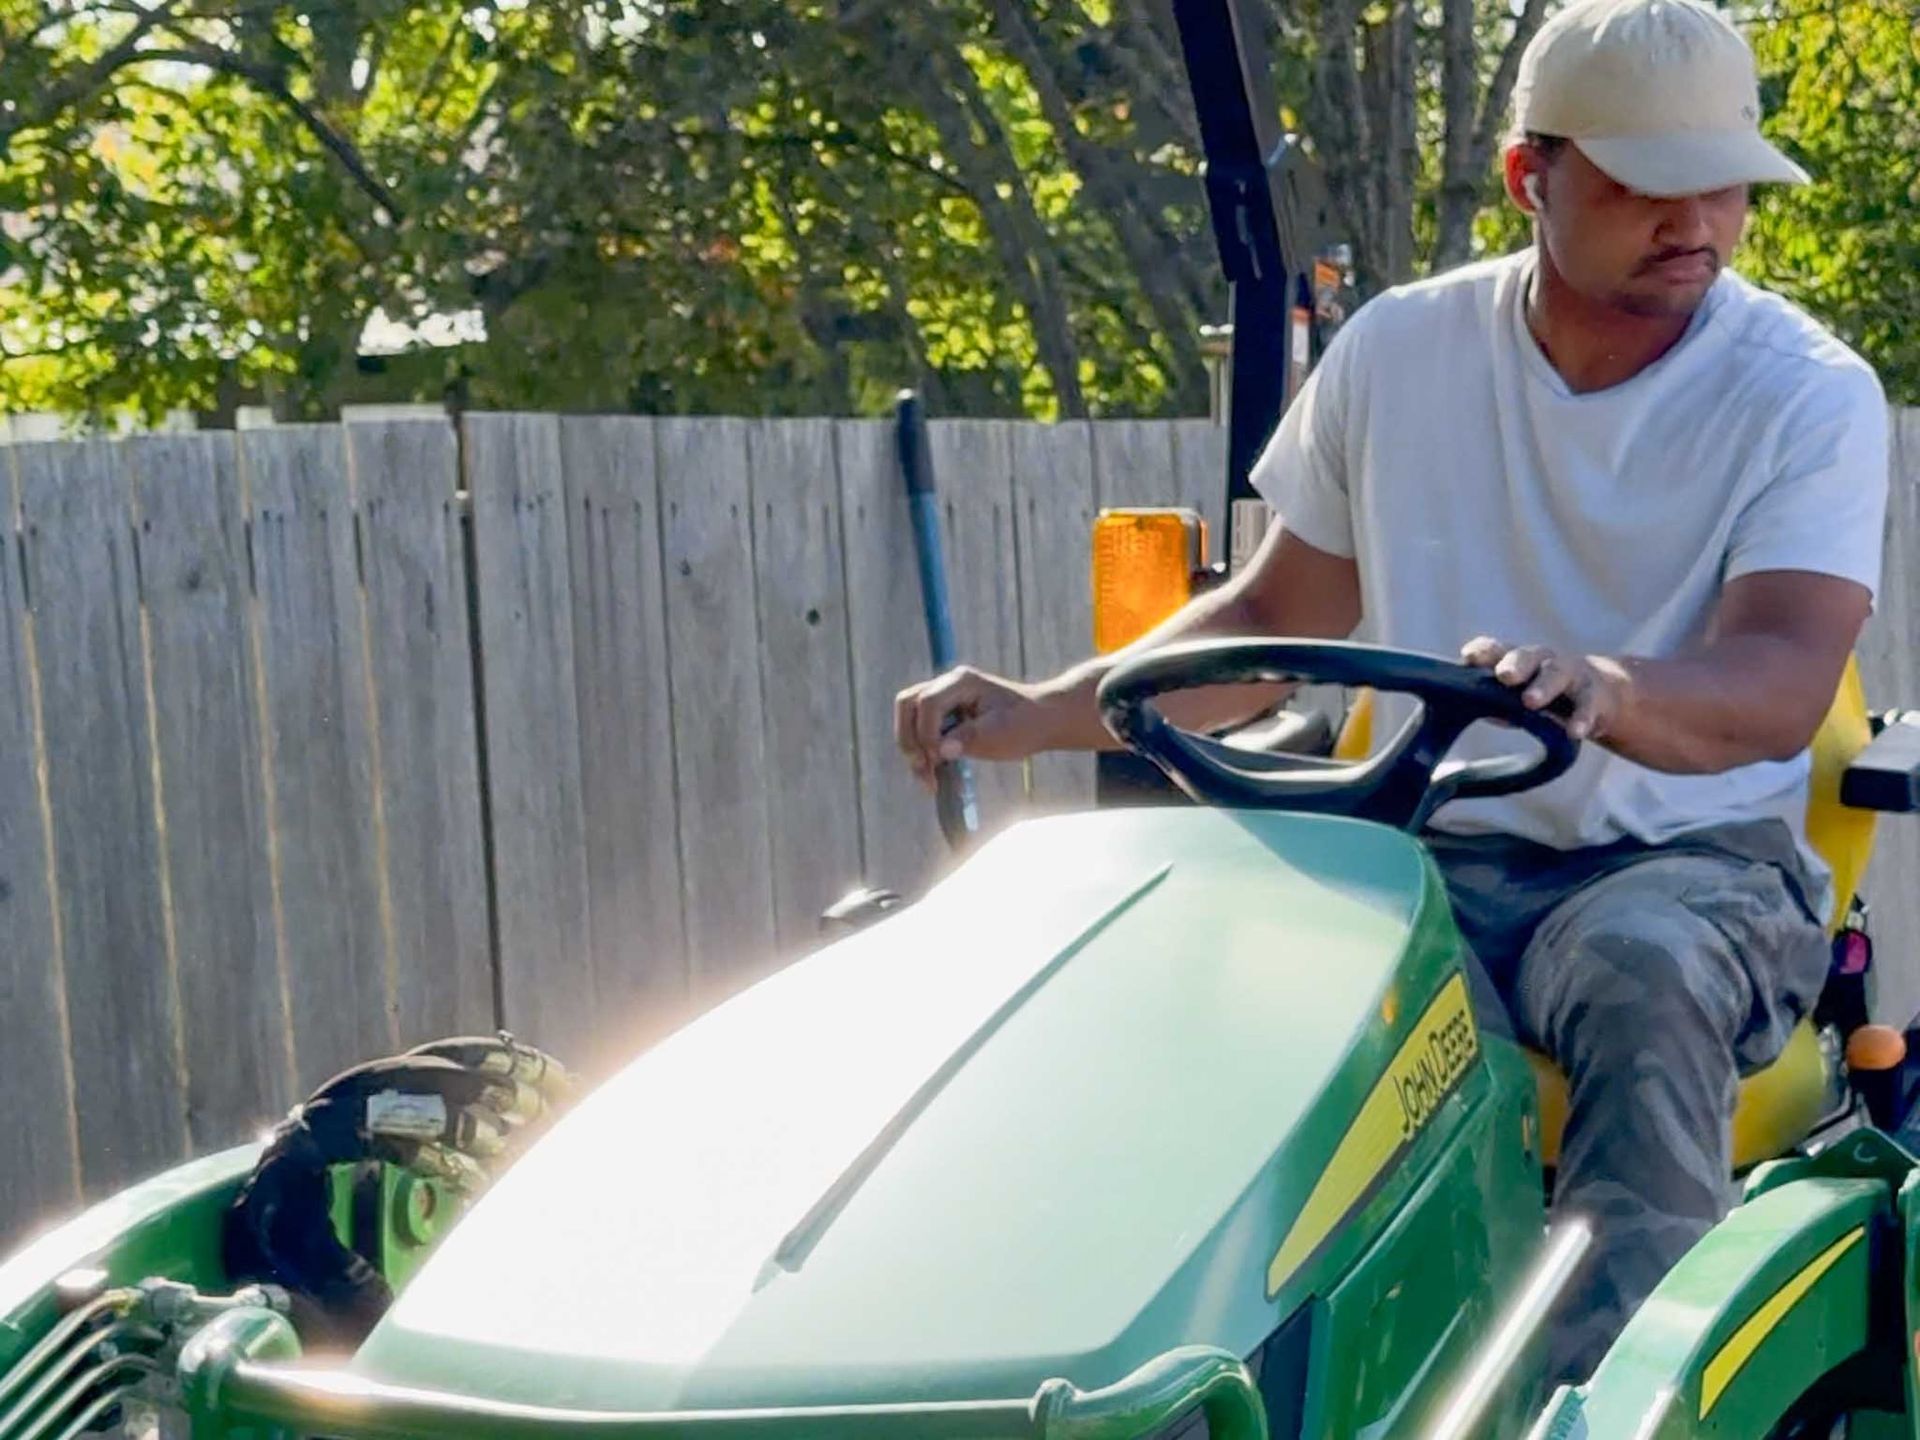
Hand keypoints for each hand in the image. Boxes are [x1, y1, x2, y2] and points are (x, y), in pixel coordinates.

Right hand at [895, 666, 1053, 789]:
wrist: (1040, 721)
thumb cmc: (1025, 724)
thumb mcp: (1001, 734)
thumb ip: (969, 739)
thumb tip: (941, 751)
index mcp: (962, 682)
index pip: (928, 702)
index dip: (926, 733)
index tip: (937, 759)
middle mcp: (947, 685)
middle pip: (907, 704)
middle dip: (909, 739)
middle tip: (923, 769)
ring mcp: (944, 698)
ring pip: (908, 717)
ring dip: (912, 748)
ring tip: (927, 778)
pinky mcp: (944, 715)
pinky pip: (920, 730)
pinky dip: (922, 752)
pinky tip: (934, 775)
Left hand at [1460, 636, 1628, 741]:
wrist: (1601, 696)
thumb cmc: (1546, 696)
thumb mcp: (1519, 699)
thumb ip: (1496, 705)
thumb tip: (1476, 712)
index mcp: (1518, 660)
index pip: (1497, 650)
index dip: (1483, 651)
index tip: (1468, 657)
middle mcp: (1543, 661)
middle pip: (1527, 656)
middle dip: (1515, 664)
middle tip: (1504, 676)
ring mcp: (1571, 674)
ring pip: (1557, 674)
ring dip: (1543, 686)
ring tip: (1530, 702)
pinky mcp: (1594, 695)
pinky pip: (1588, 705)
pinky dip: (1581, 719)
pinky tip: (1573, 732)